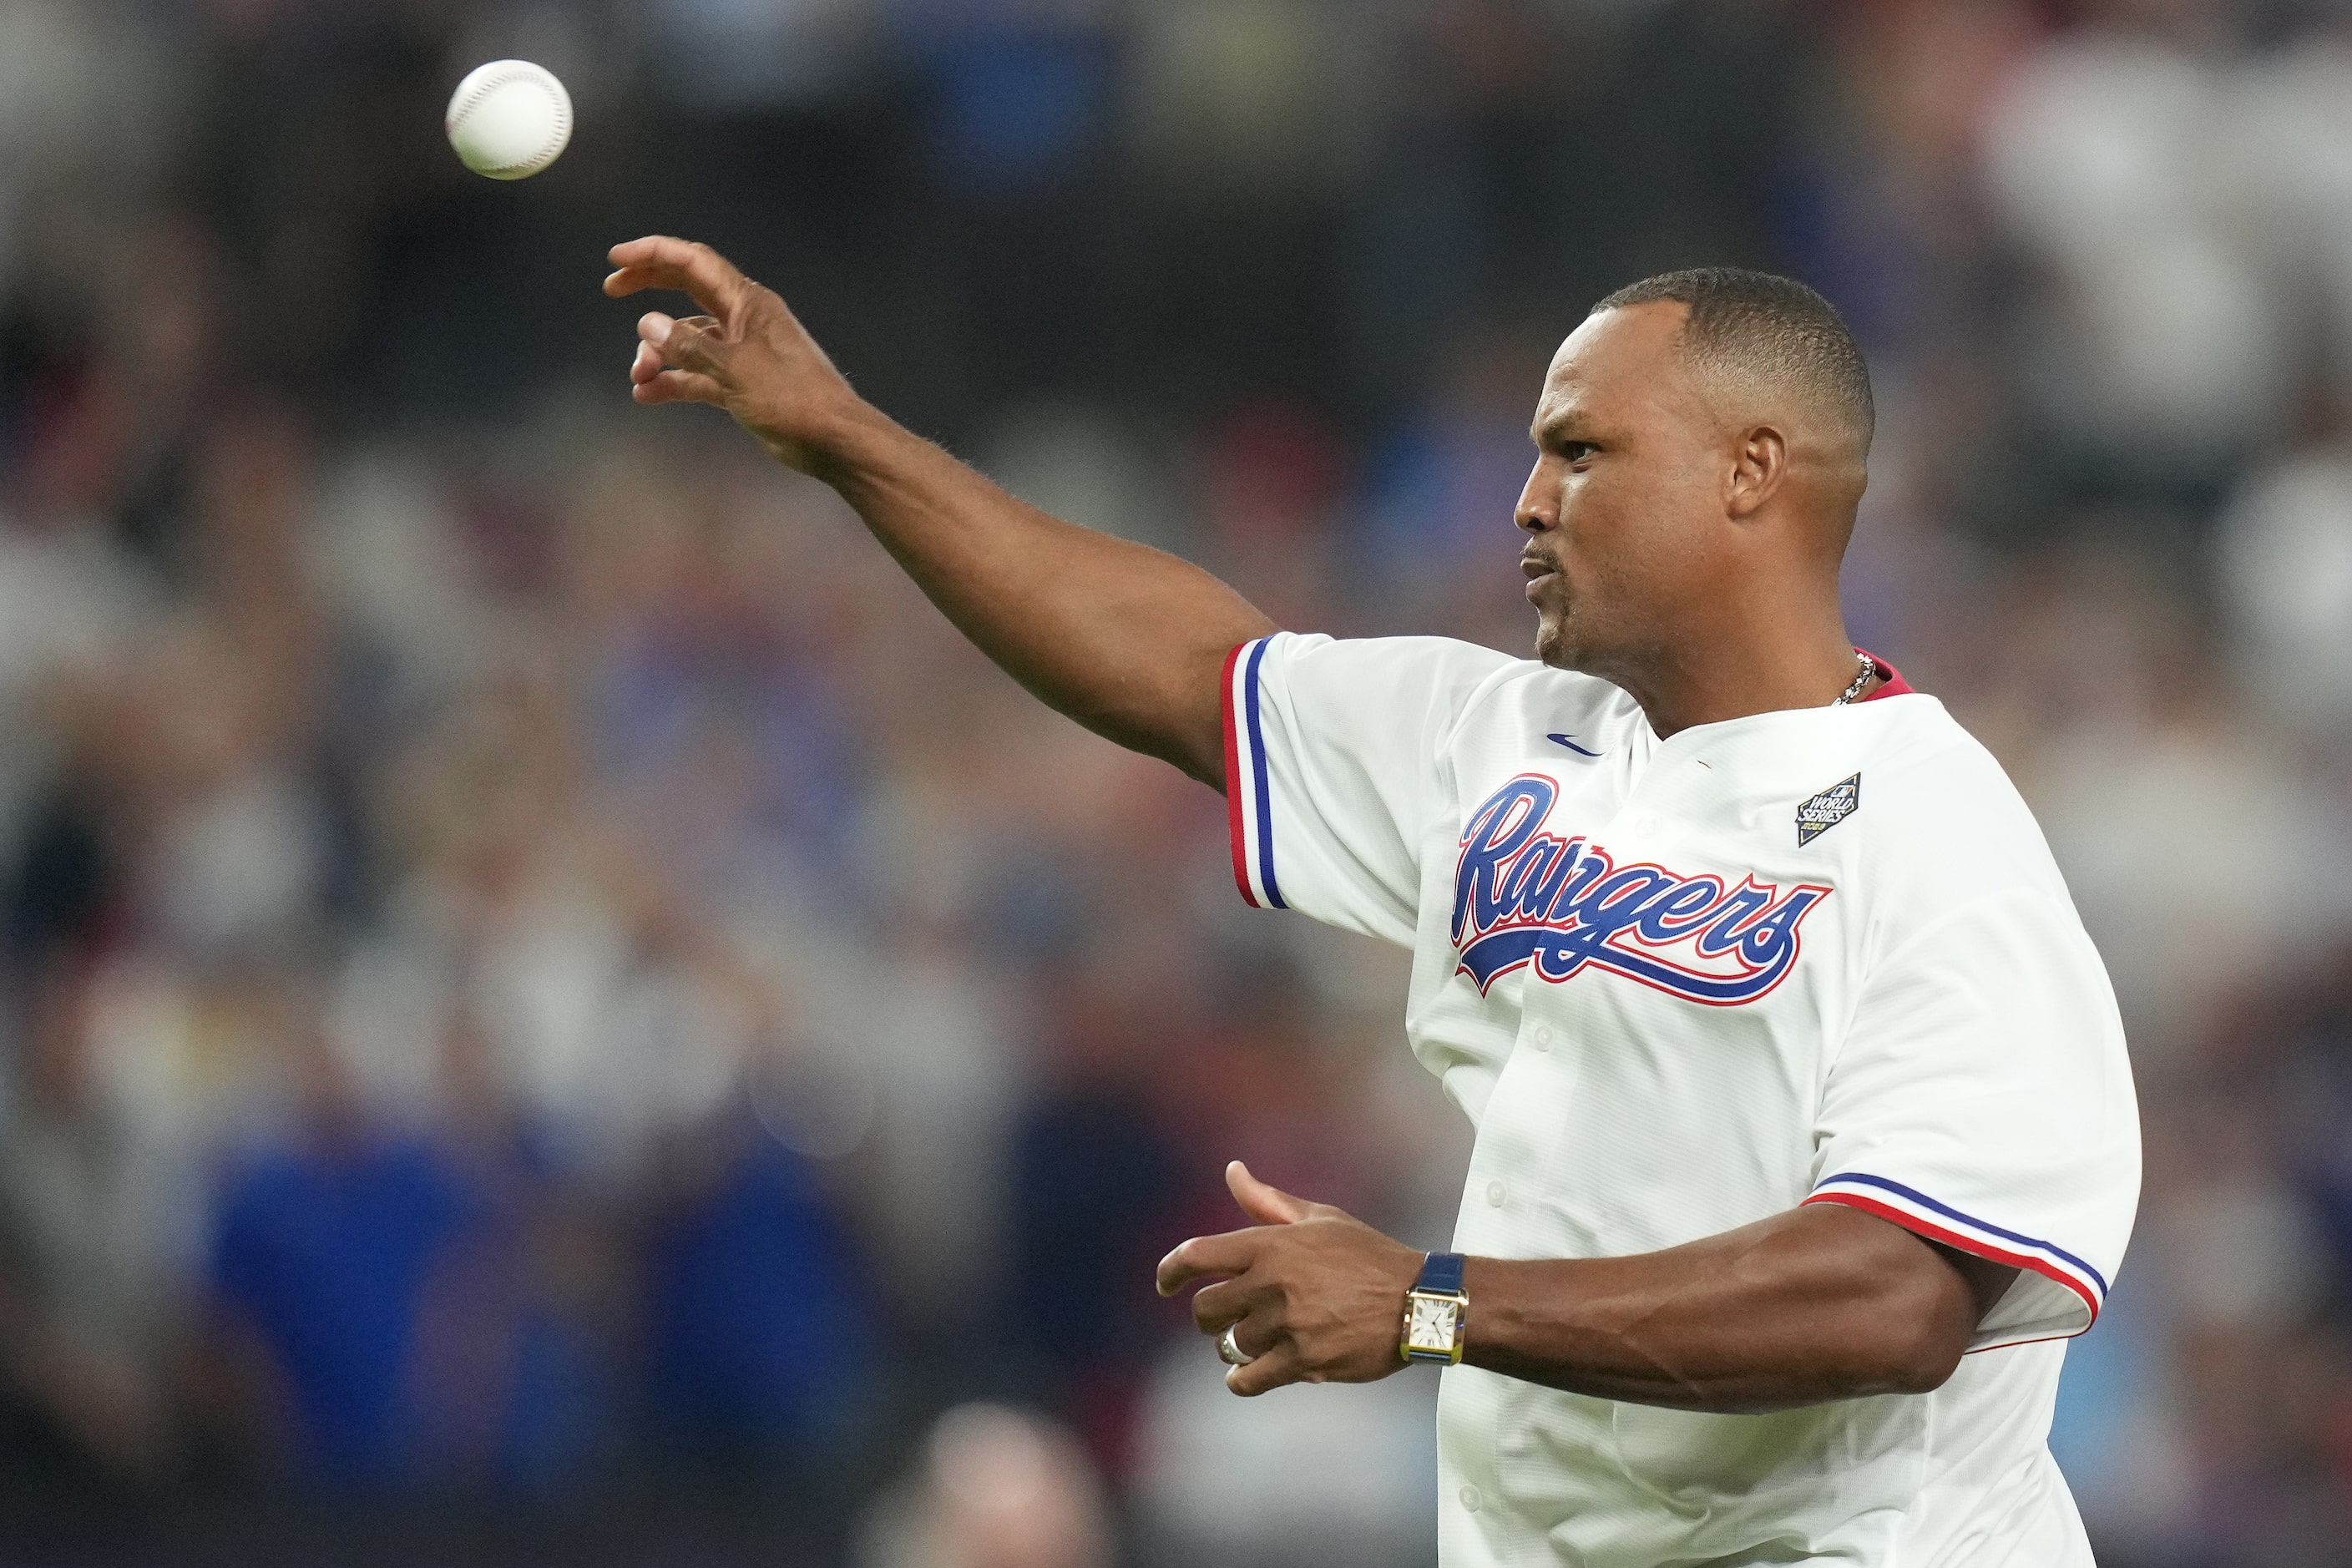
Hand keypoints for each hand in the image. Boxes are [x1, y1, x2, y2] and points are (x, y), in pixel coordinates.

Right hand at [603, 235, 866, 472]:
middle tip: (612, 291)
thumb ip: (690, 347)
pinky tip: (648, 395)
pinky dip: (675, 382)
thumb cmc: (792, 398)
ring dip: (659, 353)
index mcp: (748, 303)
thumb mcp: (735, 369)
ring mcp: (743, 353)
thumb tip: (648, 325)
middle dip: (649, 287)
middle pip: (688, 290)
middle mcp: (744, 320)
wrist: (834, 440)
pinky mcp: (743, 385)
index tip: (616, 258)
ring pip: (690, 339)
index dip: (654, 254)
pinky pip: (699, 374)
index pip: (694, 262)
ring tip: (638, 377)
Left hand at [1156, 1161, 1425, 1396]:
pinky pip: (1249, 1378)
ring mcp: (1287, 1325)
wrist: (1419, 1301)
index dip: (1170, 1270)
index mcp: (1271, 1244)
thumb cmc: (1367, 1255)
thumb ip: (1268, 1201)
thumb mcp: (1320, 1219)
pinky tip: (1249, 1374)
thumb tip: (1232, 1171)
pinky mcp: (1304, 1362)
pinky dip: (1242, 1379)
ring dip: (1235, 1345)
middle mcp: (1272, 1284)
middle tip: (1224, 1316)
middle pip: (1205, 1309)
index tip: (1165, 1283)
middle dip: (1208, 1315)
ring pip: (1229, 1345)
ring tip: (1256, 1340)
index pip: (1197, 1255)